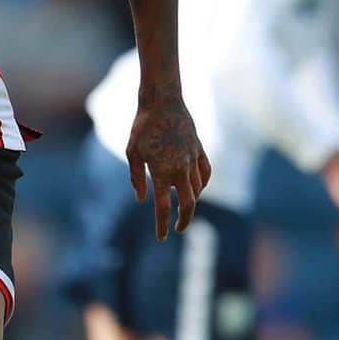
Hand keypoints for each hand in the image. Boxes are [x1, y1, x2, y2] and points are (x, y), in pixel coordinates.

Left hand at [126, 88, 211, 240]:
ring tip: (183, 207)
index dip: (162, 225)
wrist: (163, 102)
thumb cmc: (142, 127)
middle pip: (188, 204)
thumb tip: (141, 199)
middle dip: (184, 220)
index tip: (161, 237)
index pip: (164, 207)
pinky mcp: (199, 149)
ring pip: (198, 189)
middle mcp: (180, 168)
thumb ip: (136, 178)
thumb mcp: (132, 152)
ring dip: (192, 202)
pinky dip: (203, 184)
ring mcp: (192, 159)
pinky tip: (198, 188)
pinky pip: (206, 172)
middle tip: (178, 229)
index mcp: (161, 172)